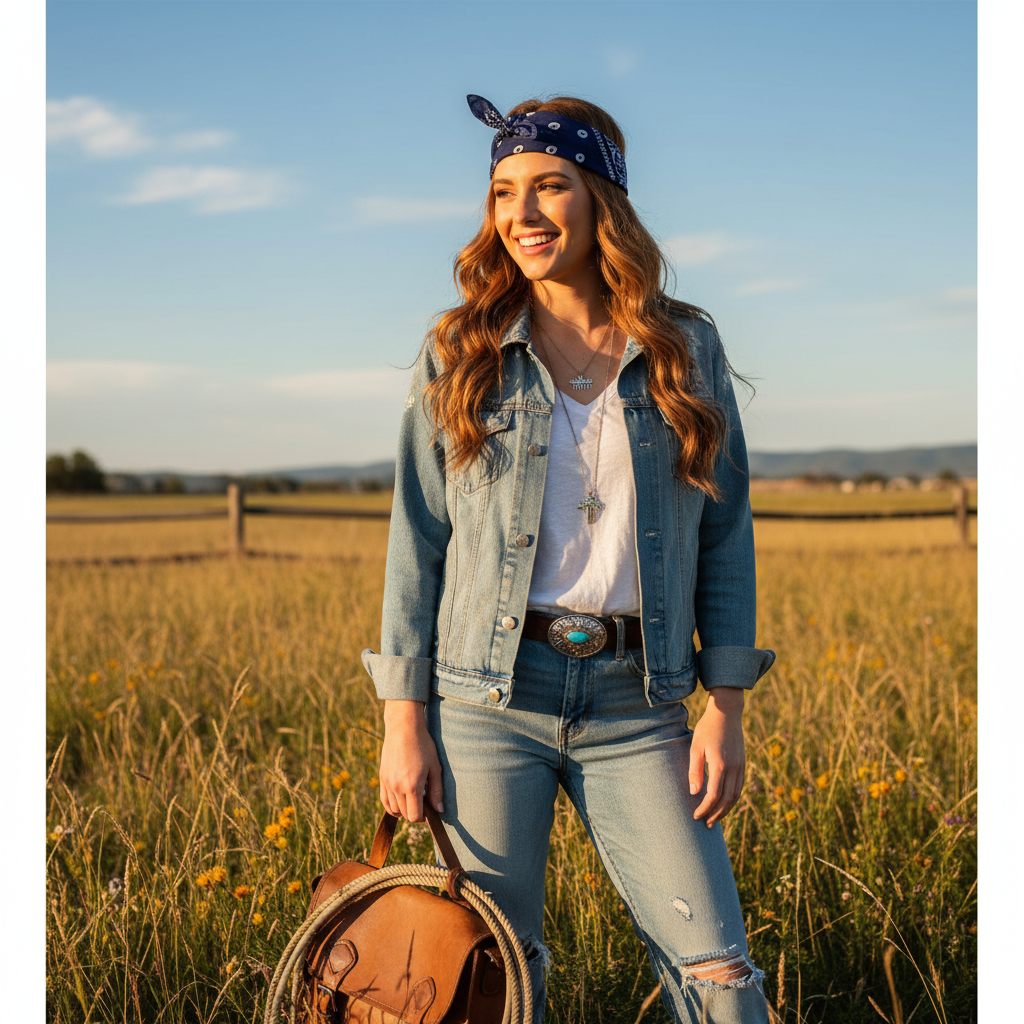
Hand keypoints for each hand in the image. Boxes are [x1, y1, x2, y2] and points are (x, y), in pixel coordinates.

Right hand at [379, 700, 443, 822]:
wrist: (403, 728)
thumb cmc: (423, 745)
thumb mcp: (435, 767)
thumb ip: (437, 791)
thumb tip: (439, 810)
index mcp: (412, 785)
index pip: (415, 816)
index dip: (423, 817)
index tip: (429, 809)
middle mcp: (397, 787)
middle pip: (404, 814)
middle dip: (415, 813)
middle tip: (424, 801)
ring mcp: (387, 783)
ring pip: (394, 809)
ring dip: (404, 809)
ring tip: (414, 798)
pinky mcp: (382, 777)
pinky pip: (384, 800)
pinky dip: (392, 805)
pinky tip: (401, 799)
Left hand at [688, 687, 745, 827]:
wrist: (726, 713)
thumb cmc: (707, 728)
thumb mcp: (695, 747)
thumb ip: (695, 770)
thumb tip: (694, 792)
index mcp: (720, 765)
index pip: (713, 795)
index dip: (705, 808)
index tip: (695, 815)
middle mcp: (733, 768)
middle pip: (727, 800)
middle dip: (716, 814)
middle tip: (706, 824)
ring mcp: (740, 766)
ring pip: (736, 795)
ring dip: (726, 810)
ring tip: (714, 818)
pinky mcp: (743, 763)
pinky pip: (739, 787)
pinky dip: (732, 799)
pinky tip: (724, 803)